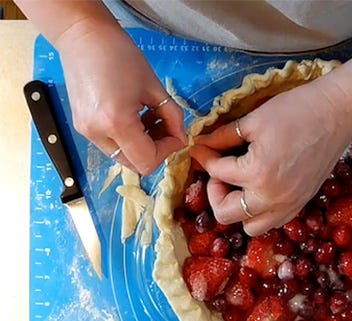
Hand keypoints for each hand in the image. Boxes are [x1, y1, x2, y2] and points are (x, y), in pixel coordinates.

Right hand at [56, 22, 185, 173]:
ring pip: (124, 157)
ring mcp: (86, 132)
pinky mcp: (82, 126)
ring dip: (143, 145)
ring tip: (149, 117)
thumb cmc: (122, 56)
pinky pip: (112, 145)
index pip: (148, 161)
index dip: (168, 151)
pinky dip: (128, 138)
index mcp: (116, 123)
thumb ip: (173, 117)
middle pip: (135, 164)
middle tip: (165, 126)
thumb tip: (181, 138)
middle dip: (156, 149)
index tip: (176, 133)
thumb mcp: (156, 88)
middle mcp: (97, 133)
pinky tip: (134, 116)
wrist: (83, 37)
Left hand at [190, 79, 351, 235]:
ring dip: (239, 210)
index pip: (217, 173)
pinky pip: (273, 221)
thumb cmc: (296, 110)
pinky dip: (261, 211)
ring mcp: (289, 204)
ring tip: (241, 184)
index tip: (200, 147)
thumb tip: (202, 146)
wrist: (337, 112)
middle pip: (226, 214)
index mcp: (257, 174)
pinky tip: (261, 188)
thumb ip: (223, 137)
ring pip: (251, 226)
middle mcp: (272, 198)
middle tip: (220, 172)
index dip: (204, 157)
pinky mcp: (301, 203)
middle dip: (216, 192)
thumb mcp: (253, 120)